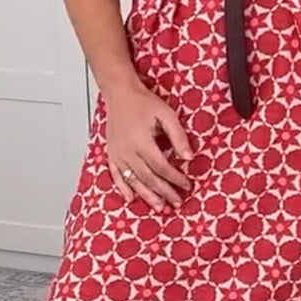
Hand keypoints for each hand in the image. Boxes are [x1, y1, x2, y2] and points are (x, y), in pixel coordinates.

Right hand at [103, 82, 191, 211]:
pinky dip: (123, 188)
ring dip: (147, 195)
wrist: (120, 94)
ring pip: (134, 181)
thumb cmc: (143, 102)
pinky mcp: (111, 154)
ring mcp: (118, 154)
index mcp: (142, 142)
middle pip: (149, 178)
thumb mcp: (166, 114)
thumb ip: (178, 136)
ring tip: (159, 206)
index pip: (162, 167)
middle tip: (177, 201)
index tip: (187, 184)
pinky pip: (116, 175)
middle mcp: (128, 151)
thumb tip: (189, 157)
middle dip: (164, 192)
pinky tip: (131, 198)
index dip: (175, 178)